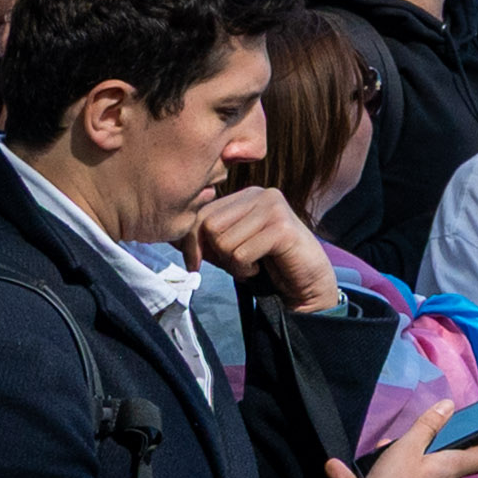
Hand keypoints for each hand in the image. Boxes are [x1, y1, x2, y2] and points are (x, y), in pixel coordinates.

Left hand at [192, 181, 343, 322]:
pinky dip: (245, 270)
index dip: (191, 243)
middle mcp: (261, 194)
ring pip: (224, 241)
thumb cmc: (266, 264)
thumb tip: (171, 237)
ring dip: (233, 264)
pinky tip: (261, 267)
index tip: (196, 263)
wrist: (306, 283)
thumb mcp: (229, 248)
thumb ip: (206, 239)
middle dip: (216, 254)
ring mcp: (274, 208)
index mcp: (246, 195)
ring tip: (252, 264)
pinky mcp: (282, 228)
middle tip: (236, 262)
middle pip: (209, 226)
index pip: (201, 214)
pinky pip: (241, 254)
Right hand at [339, 400, 477, 477]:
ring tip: (376, 451)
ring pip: (413, 472)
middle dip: (427, 445)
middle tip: (409, 437)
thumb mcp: (407, 447)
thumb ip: (428, 425)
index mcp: (450, 469)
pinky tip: (337, 469)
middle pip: (445, 460)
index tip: (475, 427)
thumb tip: (449, 406)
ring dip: (394, 459)